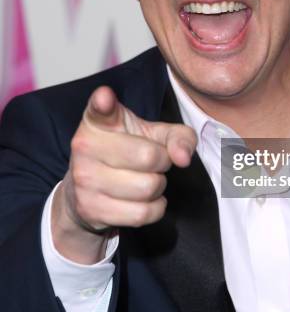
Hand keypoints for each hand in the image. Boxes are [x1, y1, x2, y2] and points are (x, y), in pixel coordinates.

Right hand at [51, 86, 196, 262]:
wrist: (88, 191)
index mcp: (99, 121)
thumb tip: (183, 158)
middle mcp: (85, 146)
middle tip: (152, 163)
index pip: (99, 108)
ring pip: (147, 188)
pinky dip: (154, 209)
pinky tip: (143, 200)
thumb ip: (178, 137)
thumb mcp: (153, 135)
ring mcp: (84, 178)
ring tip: (146, 180)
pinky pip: (141, 213)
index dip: (103, 102)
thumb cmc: (126, 153)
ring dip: (158, 187)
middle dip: (162, 163)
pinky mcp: (89, 208)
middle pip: (149, 157)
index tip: (105, 98)